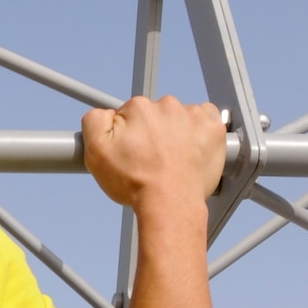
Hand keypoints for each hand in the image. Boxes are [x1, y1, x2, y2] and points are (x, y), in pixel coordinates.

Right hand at [82, 94, 226, 211]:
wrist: (169, 203)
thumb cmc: (136, 183)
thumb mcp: (96, 153)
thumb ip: (94, 122)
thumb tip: (103, 113)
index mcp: (139, 108)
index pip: (130, 114)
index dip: (128, 135)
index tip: (132, 151)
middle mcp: (167, 105)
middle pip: (157, 115)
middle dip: (153, 133)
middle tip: (151, 161)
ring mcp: (193, 115)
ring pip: (182, 119)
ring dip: (177, 134)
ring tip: (171, 161)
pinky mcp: (213, 127)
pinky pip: (206, 122)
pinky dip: (199, 134)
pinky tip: (191, 152)